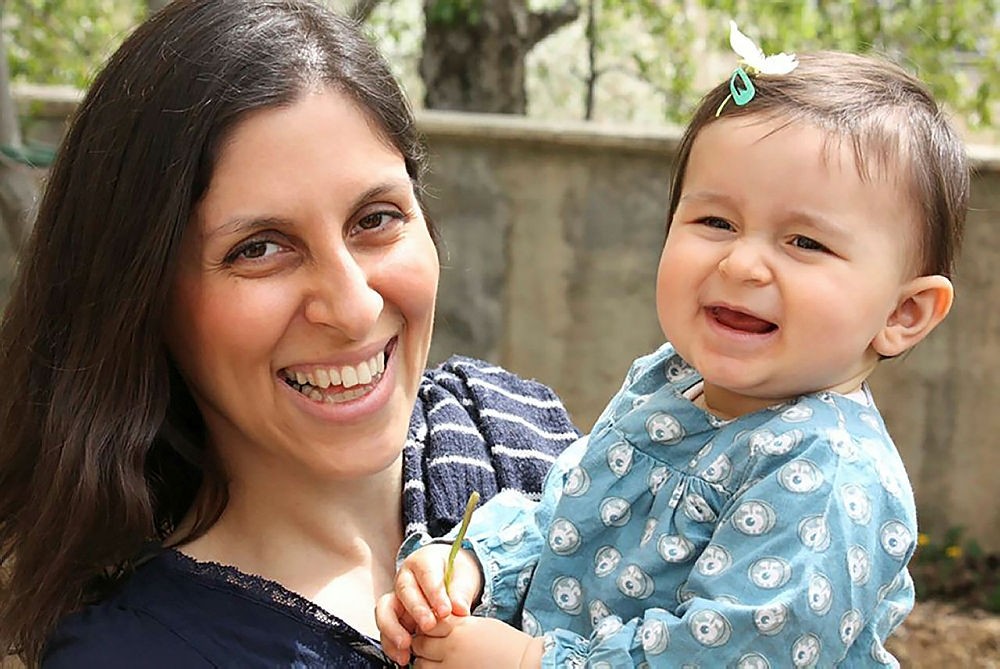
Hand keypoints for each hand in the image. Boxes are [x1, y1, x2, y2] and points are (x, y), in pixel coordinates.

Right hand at [375, 543, 482, 664]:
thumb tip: (460, 609)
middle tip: (429, 626)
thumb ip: (461, 591)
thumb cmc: (455, 573)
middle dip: (416, 610)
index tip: (446, 611)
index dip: (434, 593)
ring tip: (406, 646)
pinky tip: (403, 657)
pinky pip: (386, 630)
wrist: (449, 576)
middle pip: (404, 591)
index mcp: (422, 562)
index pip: (426, 574)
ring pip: (386, 611)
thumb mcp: (463, 576)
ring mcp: (397, 598)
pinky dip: (391, 645)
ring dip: (394, 630)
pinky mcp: (395, 618)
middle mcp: (405, 579)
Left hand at [411, 615, 543, 668]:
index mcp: (460, 627)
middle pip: (419, 643)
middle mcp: (452, 647)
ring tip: (437, 661)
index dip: (427, 626)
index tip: (432, 629)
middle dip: (422, 645)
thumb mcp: (481, 625)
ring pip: (420, 665)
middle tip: (430, 647)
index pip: (428, 622)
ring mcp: (452, 667)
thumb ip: (458, 625)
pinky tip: (444, 668)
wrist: (524, 663)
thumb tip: (440, 627)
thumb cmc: (507, 644)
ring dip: (425, 662)